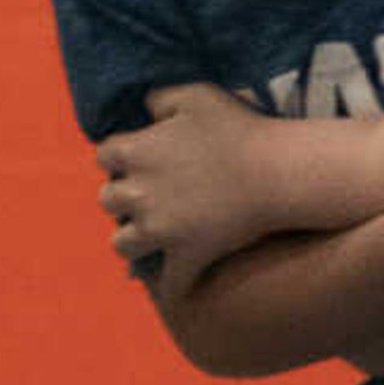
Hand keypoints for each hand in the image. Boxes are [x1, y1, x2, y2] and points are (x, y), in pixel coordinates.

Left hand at [96, 84, 272, 295]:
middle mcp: (138, 193)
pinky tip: (176, 289)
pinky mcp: (188, 254)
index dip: (121, 157)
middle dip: (124, 197)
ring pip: (123, 243)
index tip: (140, 159)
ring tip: (152, 236)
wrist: (278, 172)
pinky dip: (172, 286)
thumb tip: (146, 109)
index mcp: (135, 152)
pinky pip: (170, 281)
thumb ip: (161, 98)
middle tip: (148, 194)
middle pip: (108, 200)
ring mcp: (161, 229)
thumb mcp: (196, 95)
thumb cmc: (241, 129)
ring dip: (133, 239)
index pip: (105, 155)